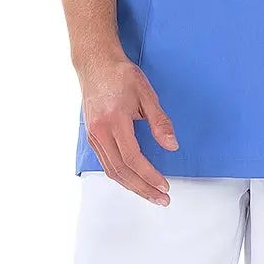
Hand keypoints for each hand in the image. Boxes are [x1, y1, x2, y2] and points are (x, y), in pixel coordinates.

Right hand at [79, 53, 179, 205]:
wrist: (95, 64)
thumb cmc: (121, 75)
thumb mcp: (146, 94)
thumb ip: (159, 121)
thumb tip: (172, 145)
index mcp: (114, 121)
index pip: (132, 158)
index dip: (149, 175)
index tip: (164, 185)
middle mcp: (100, 132)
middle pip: (120, 171)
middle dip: (142, 188)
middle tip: (161, 199)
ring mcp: (93, 136)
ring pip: (111, 171)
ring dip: (132, 186)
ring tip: (150, 194)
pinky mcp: (92, 137)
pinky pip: (106, 163)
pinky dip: (121, 176)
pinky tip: (134, 180)